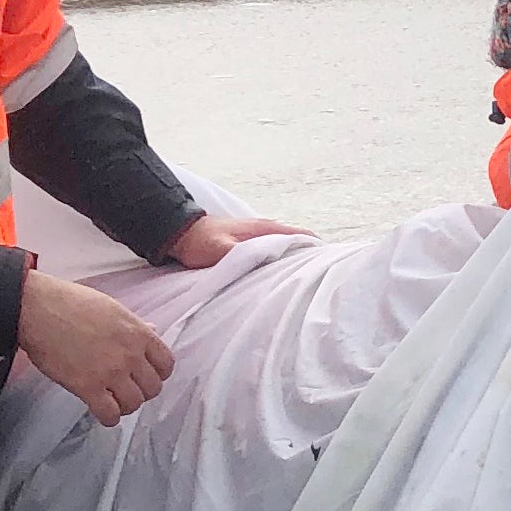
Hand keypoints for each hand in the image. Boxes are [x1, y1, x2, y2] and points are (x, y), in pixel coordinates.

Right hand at [19, 268, 174, 426]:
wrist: (38, 309)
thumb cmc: (70, 304)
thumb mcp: (112, 308)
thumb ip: (135, 325)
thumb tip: (152, 329)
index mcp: (138, 333)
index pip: (166, 364)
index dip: (157, 374)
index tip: (146, 375)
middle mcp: (130, 355)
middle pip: (153, 388)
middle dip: (142, 392)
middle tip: (127, 389)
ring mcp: (110, 372)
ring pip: (134, 403)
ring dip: (125, 406)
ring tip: (113, 401)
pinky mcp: (87, 387)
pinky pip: (109, 414)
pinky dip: (109, 417)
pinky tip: (101, 411)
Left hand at [161, 212, 308, 269]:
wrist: (179, 233)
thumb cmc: (200, 241)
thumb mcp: (222, 250)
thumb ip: (244, 255)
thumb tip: (268, 261)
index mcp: (265, 229)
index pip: (302, 237)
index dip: (318, 250)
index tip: (331, 267)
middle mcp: (267, 230)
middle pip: (298, 244)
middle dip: (311, 259)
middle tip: (322, 281)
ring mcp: (259, 237)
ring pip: (287, 249)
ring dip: (296, 262)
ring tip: (306, 282)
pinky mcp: (251, 245)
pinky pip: (275, 254)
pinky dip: (283, 263)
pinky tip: (283, 278)